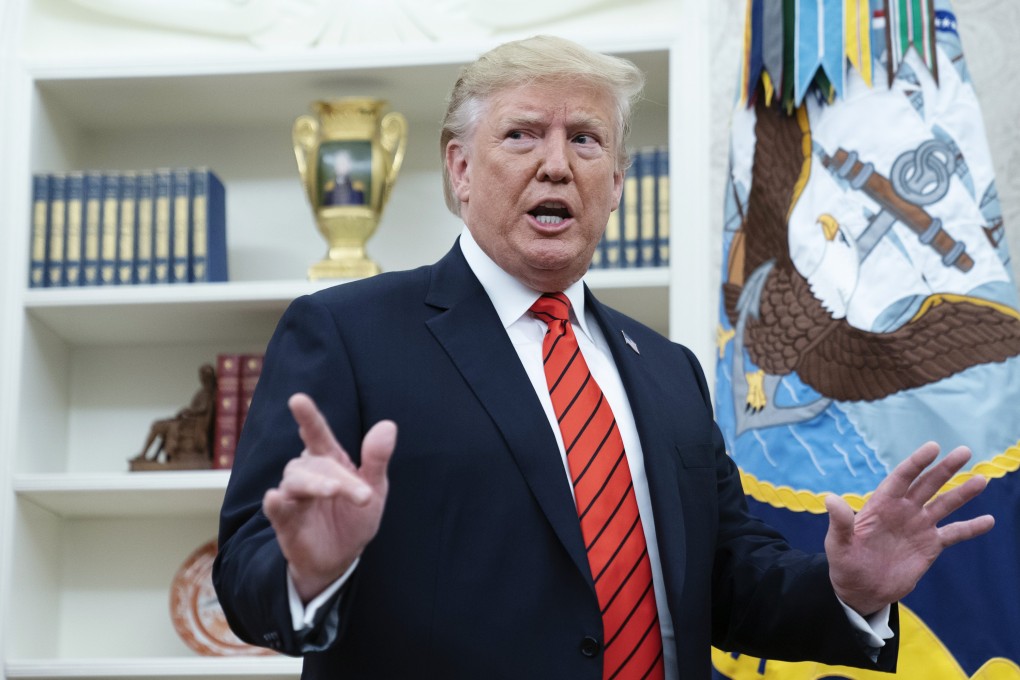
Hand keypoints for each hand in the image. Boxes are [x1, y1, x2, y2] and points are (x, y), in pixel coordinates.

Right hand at [262, 393, 395, 602]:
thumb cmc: (355, 517)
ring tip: (332, 491)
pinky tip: (274, 498)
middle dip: (339, 477)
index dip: (308, 417)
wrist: (341, 559)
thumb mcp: (374, 489)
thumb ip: (377, 459)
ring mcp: (294, 497)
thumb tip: (388, 425)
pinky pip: (276, 509)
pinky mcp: (285, 522)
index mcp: (329, 461)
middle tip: (364, 494)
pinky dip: (275, 503)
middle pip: (316, 463)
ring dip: (315, 484)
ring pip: (296, 481)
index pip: (317, 434)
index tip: (298, 400)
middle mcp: (308, 474)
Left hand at [824, 441, 993, 616]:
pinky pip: (954, 533)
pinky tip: (989, 520)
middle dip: (945, 468)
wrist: (861, 589)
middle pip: (927, 484)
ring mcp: (918, 526)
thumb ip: (840, 523)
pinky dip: (971, 527)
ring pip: (944, 504)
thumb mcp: (838, 545)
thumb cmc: (845, 564)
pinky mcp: (930, 545)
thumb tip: (830, 499)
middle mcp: (903, 511)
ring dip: (963, 493)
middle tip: (964, 451)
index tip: (932, 447)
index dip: (916, 463)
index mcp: (881, 505)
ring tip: (981, 480)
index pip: (901, 478)